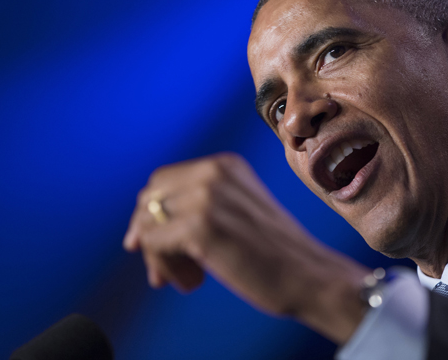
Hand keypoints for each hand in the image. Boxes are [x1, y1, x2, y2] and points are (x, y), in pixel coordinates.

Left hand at [123, 152, 368, 342]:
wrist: (310, 277)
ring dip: (160, 257)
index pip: (163, 182)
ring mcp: (206, 196)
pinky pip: (152, 243)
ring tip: (190, 279)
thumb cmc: (275, 255)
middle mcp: (214, 171)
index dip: (156, 217)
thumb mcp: (237, 213)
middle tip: (170, 272)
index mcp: (225, 165)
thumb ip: (199, 208)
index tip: (166, 251)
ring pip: (147, 223)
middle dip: (152, 236)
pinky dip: (164, 268)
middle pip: (150, 198)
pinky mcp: (200, 225)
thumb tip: (137, 232)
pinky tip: (194, 283)